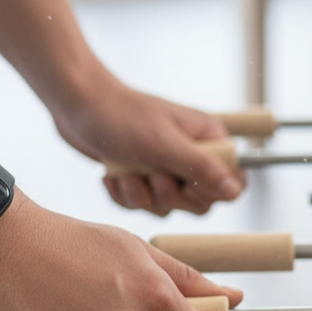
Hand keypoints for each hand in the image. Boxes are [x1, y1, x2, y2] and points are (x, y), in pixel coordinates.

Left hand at [49, 68, 244, 215]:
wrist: (77, 104)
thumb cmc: (122, 116)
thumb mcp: (165, 145)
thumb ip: (202, 169)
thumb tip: (234, 190)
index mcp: (207, 139)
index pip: (233, 181)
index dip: (213, 192)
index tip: (188, 183)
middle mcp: (191, 154)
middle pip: (199, 202)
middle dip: (169, 195)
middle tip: (152, 175)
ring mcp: (166, 166)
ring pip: (168, 206)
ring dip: (141, 195)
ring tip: (124, 171)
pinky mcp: (142, 176)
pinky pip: (142, 204)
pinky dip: (124, 194)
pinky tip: (112, 174)